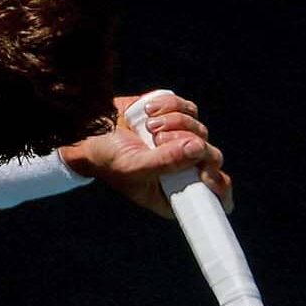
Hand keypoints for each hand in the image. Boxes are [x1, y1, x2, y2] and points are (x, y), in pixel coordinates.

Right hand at [59, 92, 232, 218]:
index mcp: (173, 192)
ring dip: (174, 123)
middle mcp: (180, 170)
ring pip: (201, 130)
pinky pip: (190, 109)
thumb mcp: (132, 166)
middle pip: (212, 157)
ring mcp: (180, 143)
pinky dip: (171, 107)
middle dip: (186, 144)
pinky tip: (149, 112)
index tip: (203, 173)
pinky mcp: (176, 119)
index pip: (212, 199)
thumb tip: (198, 149)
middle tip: (157, 140)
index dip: (218, 187)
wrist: (88, 127)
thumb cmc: (105, 157)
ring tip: (147, 126)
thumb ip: (164, 163)